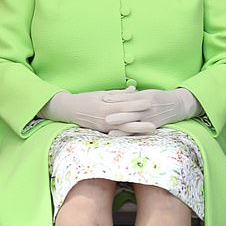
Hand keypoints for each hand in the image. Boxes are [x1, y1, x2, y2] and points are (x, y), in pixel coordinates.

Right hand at [39, 88, 155, 134]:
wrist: (70, 109)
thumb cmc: (86, 99)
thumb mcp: (102, 93)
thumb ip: (119, 94)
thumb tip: (134, 89)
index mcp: (106, 107)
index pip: (125, 105)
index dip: (138, 104)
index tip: (150, 102)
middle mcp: (106, 118)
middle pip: (127, 121)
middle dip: (141, 122)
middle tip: (156, 123)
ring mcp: (105, 127)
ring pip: (124, 129)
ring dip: (138, 131)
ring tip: (151, 131)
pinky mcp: (103, 131)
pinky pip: (119, 133)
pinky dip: (129, 134)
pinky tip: (139, 135)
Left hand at [105, 88, 200, 130]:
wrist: (176, 105)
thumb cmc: (157, 97)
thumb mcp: (145, 92)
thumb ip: (130, 95)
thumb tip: (111, 95)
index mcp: (145, 98)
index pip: (129, 98)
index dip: (117, 98)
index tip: (104, 98)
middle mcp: (147, 109)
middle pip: (131, 113)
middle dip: (118, 116)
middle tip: (105, 117)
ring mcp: (150, 119)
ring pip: (135, 125)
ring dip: (122, 129)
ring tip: (110, 132)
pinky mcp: (152, 127)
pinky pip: (140, 133)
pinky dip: (130, 136)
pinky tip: (122, 140)